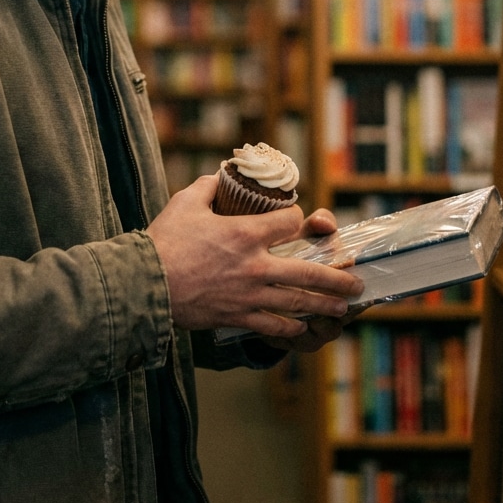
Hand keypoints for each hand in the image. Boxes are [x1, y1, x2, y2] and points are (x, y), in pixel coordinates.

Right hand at [145, 175, 363, 340]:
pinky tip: (303, 326)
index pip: (289, 222)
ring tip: (344, 305)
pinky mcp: (237, 316)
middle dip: (337, 276)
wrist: (145, 284)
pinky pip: (272, 326)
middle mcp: (255, 265)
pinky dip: (291, 327)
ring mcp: (249, 294)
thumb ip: (207, 187)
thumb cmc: (164, 241)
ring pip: (298, 301)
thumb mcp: (185, 203)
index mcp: (245, 233)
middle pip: (308, 270)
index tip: (297, 220)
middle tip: (356, 279)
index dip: (297, 218)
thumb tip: (218, 175)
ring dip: (325, 304)